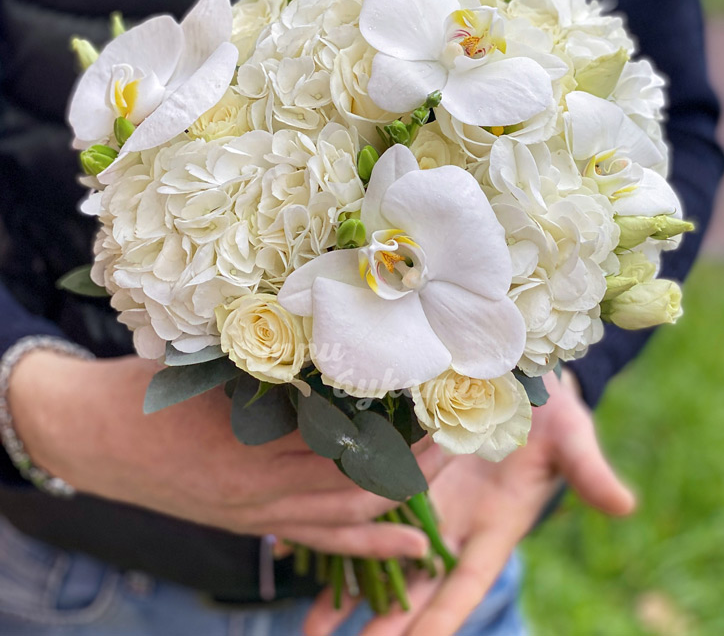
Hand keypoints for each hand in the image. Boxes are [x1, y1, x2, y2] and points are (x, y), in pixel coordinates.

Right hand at [9, 351, 448, 559]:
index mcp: (249, 439)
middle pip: (358, 478)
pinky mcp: (251, 524)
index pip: (346, 434)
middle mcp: (260, 487)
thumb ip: (273, 370)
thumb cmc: (148, 388)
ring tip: (446, 473)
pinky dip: (367, 545)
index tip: (435, 395)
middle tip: (457, 432)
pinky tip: (412, 548)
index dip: (398, 420)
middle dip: (415, 460)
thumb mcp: (208, 367)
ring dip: (400, 497)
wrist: (90, 435)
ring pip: (346, 516)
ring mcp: (257, 514)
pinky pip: (319, 541)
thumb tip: (338, 353)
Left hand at [305, 370, 634, 634]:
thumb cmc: (551, 414)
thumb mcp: (572, 440)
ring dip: (352, 586)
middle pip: (417, 582)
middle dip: (386, 622)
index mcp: (495, 524)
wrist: (517, 382)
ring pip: (385, 551)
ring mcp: (427, 497)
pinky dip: (343, 529)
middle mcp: (456, 521)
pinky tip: (308, 548)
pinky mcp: (406, 469)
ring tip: (312, 624)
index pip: (466, 583)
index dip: (440, 618)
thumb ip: (589, 473)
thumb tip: (625, 504)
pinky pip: (370, 505)